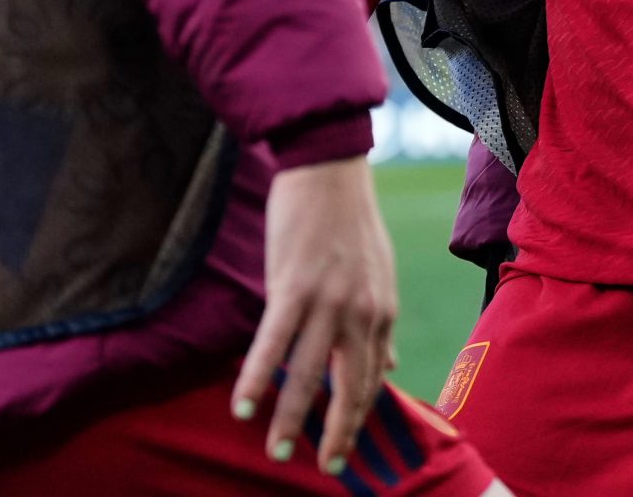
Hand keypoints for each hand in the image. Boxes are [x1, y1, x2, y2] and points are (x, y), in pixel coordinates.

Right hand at [233, 155, 395, 473]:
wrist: (329, 167)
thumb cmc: (348, 220)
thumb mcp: (379, 274)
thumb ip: (378, 324)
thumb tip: (389, 367)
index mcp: (381, 312)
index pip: (371, 380)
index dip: (357, 419)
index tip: (343, 448)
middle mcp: (361, 314)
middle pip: (348, 389)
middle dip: (334, 434)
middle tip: (322, 468)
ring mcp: (328, 303)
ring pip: (308, 375)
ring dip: (289, 419)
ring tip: (276, 450)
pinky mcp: (293, 287)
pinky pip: (273, 344)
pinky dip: (256, 379)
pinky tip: (242, 405)